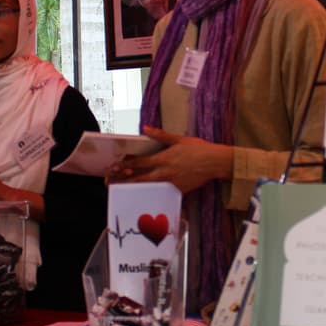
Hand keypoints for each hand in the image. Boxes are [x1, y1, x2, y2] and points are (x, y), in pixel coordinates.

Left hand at [106, 126, 231, 193]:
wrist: (215, 162)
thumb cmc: (198, 149)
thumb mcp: (179, 139)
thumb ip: (160, 135)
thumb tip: (145, 128)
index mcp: (163, 158)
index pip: (139, 162)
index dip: (125, 164)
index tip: (114, 166)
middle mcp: (164, 172)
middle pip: (139, 178)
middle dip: (123, 180)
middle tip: (110, 182)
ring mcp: (170, 183)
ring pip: (147, 188)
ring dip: (133, 189)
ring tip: (121, 191)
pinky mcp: (178, 190)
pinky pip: (161, 194)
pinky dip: (151, 195)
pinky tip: (142, 198)